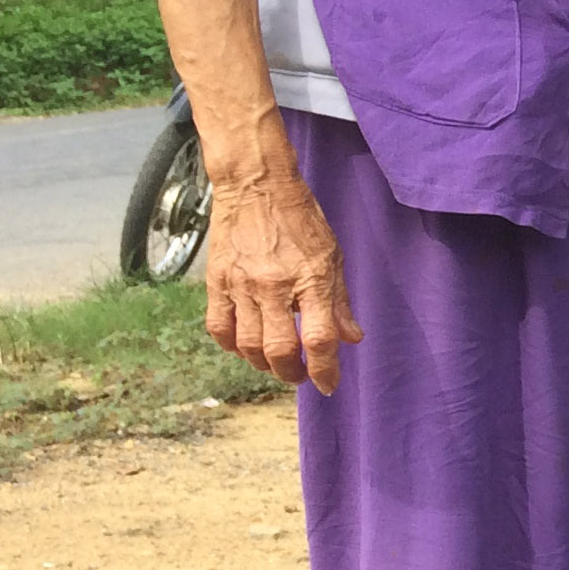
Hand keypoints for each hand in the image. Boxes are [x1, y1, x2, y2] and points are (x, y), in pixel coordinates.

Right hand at [203, 168, 362, 394]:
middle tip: (299, 375)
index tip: (328, 384)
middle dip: (291, 373)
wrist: (257, 185)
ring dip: (263, 364)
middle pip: (278, 350)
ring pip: (247, 345)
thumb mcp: (333, 255)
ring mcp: (241, 285)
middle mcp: (274, 286)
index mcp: (311, 279)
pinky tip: (244, 347)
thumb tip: (351, 338)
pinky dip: (231, 345)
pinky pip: (219, 327)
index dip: (324, 370)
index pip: (319, 339)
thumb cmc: (301, 219)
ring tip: (275, 364)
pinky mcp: (217, 280)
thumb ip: (340, 300)